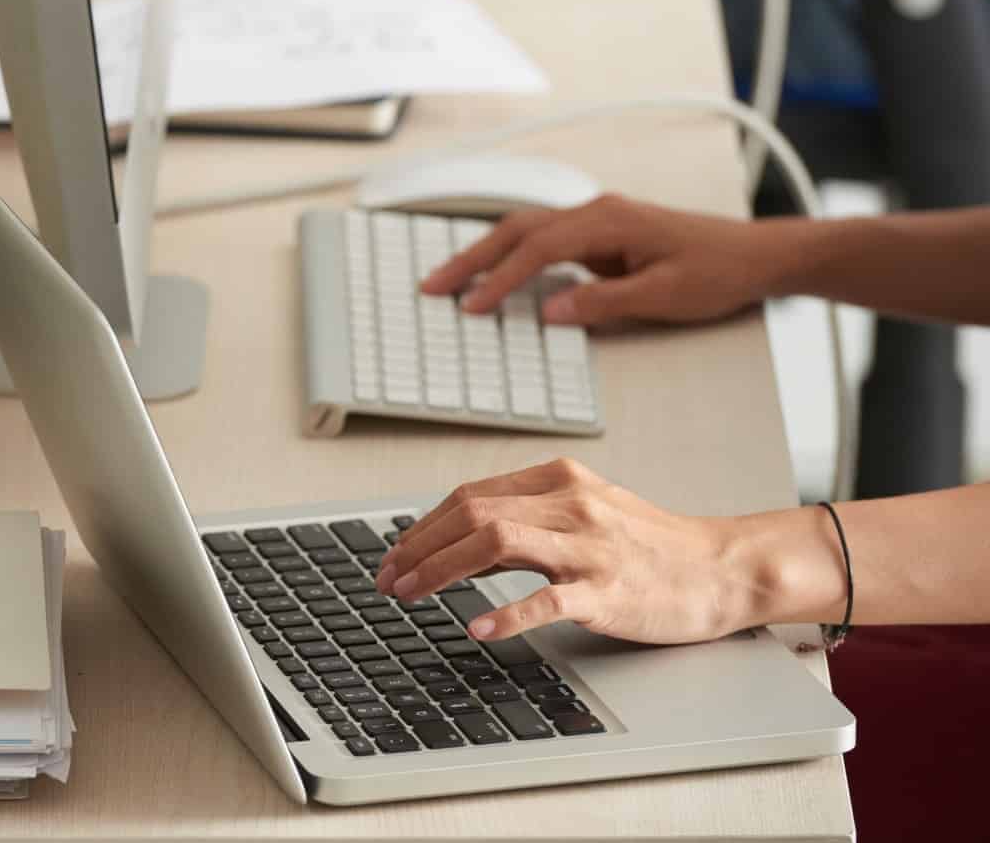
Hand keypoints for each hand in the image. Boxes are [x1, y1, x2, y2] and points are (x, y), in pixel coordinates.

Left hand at [373, 459, 755, 644]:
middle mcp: (570, 504)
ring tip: (410, 595)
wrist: (722, 568)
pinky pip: (547, 599)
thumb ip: (523, 522)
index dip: (422, 526)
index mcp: (558, 480)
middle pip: (471, 514)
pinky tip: (476, 630)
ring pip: (496, 543)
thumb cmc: (648, 546)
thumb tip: (453, 545)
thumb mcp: (582, 515)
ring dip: (441, 570)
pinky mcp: (609, 589)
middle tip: (386, 580)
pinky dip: (506, 614)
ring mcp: (590, 546)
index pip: (469, 496)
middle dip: (417, 548)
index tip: (393, 555)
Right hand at [417, 194, 772, 327]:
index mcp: (608, 221)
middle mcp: (596, 212)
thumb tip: (551, 311)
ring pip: (527, 230)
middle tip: (434, 284)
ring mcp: (598, 220)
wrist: (757, 255)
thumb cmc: (719, 271)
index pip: (538, 249)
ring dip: (488, 254)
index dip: (501, 278)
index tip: (473, 305)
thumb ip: (604, 302)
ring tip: (455, 281)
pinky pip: (546, 240)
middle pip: (518, 229)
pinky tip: (501, 276)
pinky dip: (515, 256)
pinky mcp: (603, 234)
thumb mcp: (664, 295)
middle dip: (473, 257)